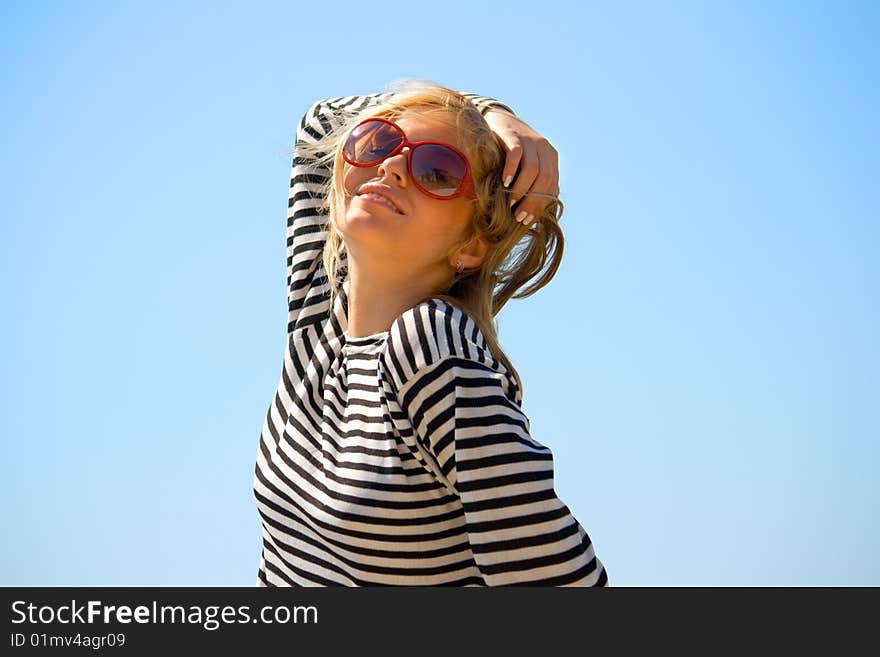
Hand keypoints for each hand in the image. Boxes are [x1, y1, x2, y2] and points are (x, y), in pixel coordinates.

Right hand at [483, 108, 559, 224]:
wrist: (497, 118)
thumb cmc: (509, 149)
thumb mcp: (526, 164)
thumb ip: (533, 181)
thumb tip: (532, 213)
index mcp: (551, 157)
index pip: (551, 186)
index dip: (540, 205)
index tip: (527, 220)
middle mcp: (544, 148)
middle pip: (544, 179)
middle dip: (531, 201)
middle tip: (518, 216)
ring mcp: (529, 140)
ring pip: (532, 170)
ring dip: (521, 190)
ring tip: (510, 203)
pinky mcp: (513, 135)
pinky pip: (516, 155)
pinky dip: (511, 170)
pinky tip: (504, 182)